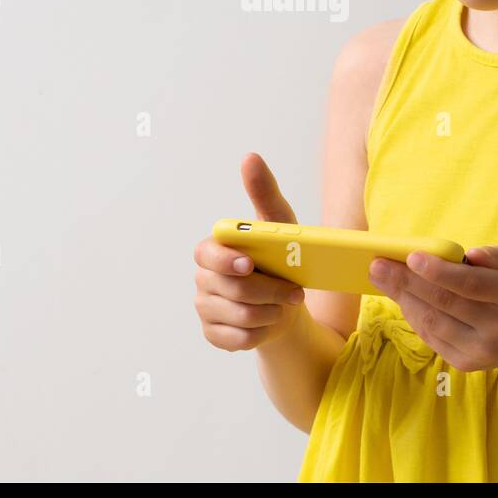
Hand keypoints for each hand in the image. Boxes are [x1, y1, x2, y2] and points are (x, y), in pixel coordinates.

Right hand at [193, 153, 306, 351]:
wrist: (286, 304)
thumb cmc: (280, 259)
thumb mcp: (279, 225)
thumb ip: (264, 192)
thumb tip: (250, 157)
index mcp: (213, 249)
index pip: (208, 255)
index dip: (227, 261)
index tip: (250, 265)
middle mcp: (203, 277)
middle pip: (232, 289)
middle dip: (269, 291)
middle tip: (294, 293)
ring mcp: (205, 306)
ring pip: (238, 316)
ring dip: (270, 313)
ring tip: (282, 305)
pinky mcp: (213, 333)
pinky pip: (236, 340)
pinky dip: (259, 334)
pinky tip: (268, 323)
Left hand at [366, 245, 497, 372]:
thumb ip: (492, 256)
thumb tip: (469, 255)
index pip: (471, 284)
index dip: (439, 271)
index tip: (411, 257)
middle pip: (444, 303)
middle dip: (406, 282)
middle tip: (377, 265)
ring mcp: (482, 350)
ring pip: (433, 322)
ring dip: (403, 298)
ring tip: (384, 278)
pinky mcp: (467, 364)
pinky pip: (431, 338)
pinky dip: (413, 316)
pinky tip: (403, 298)